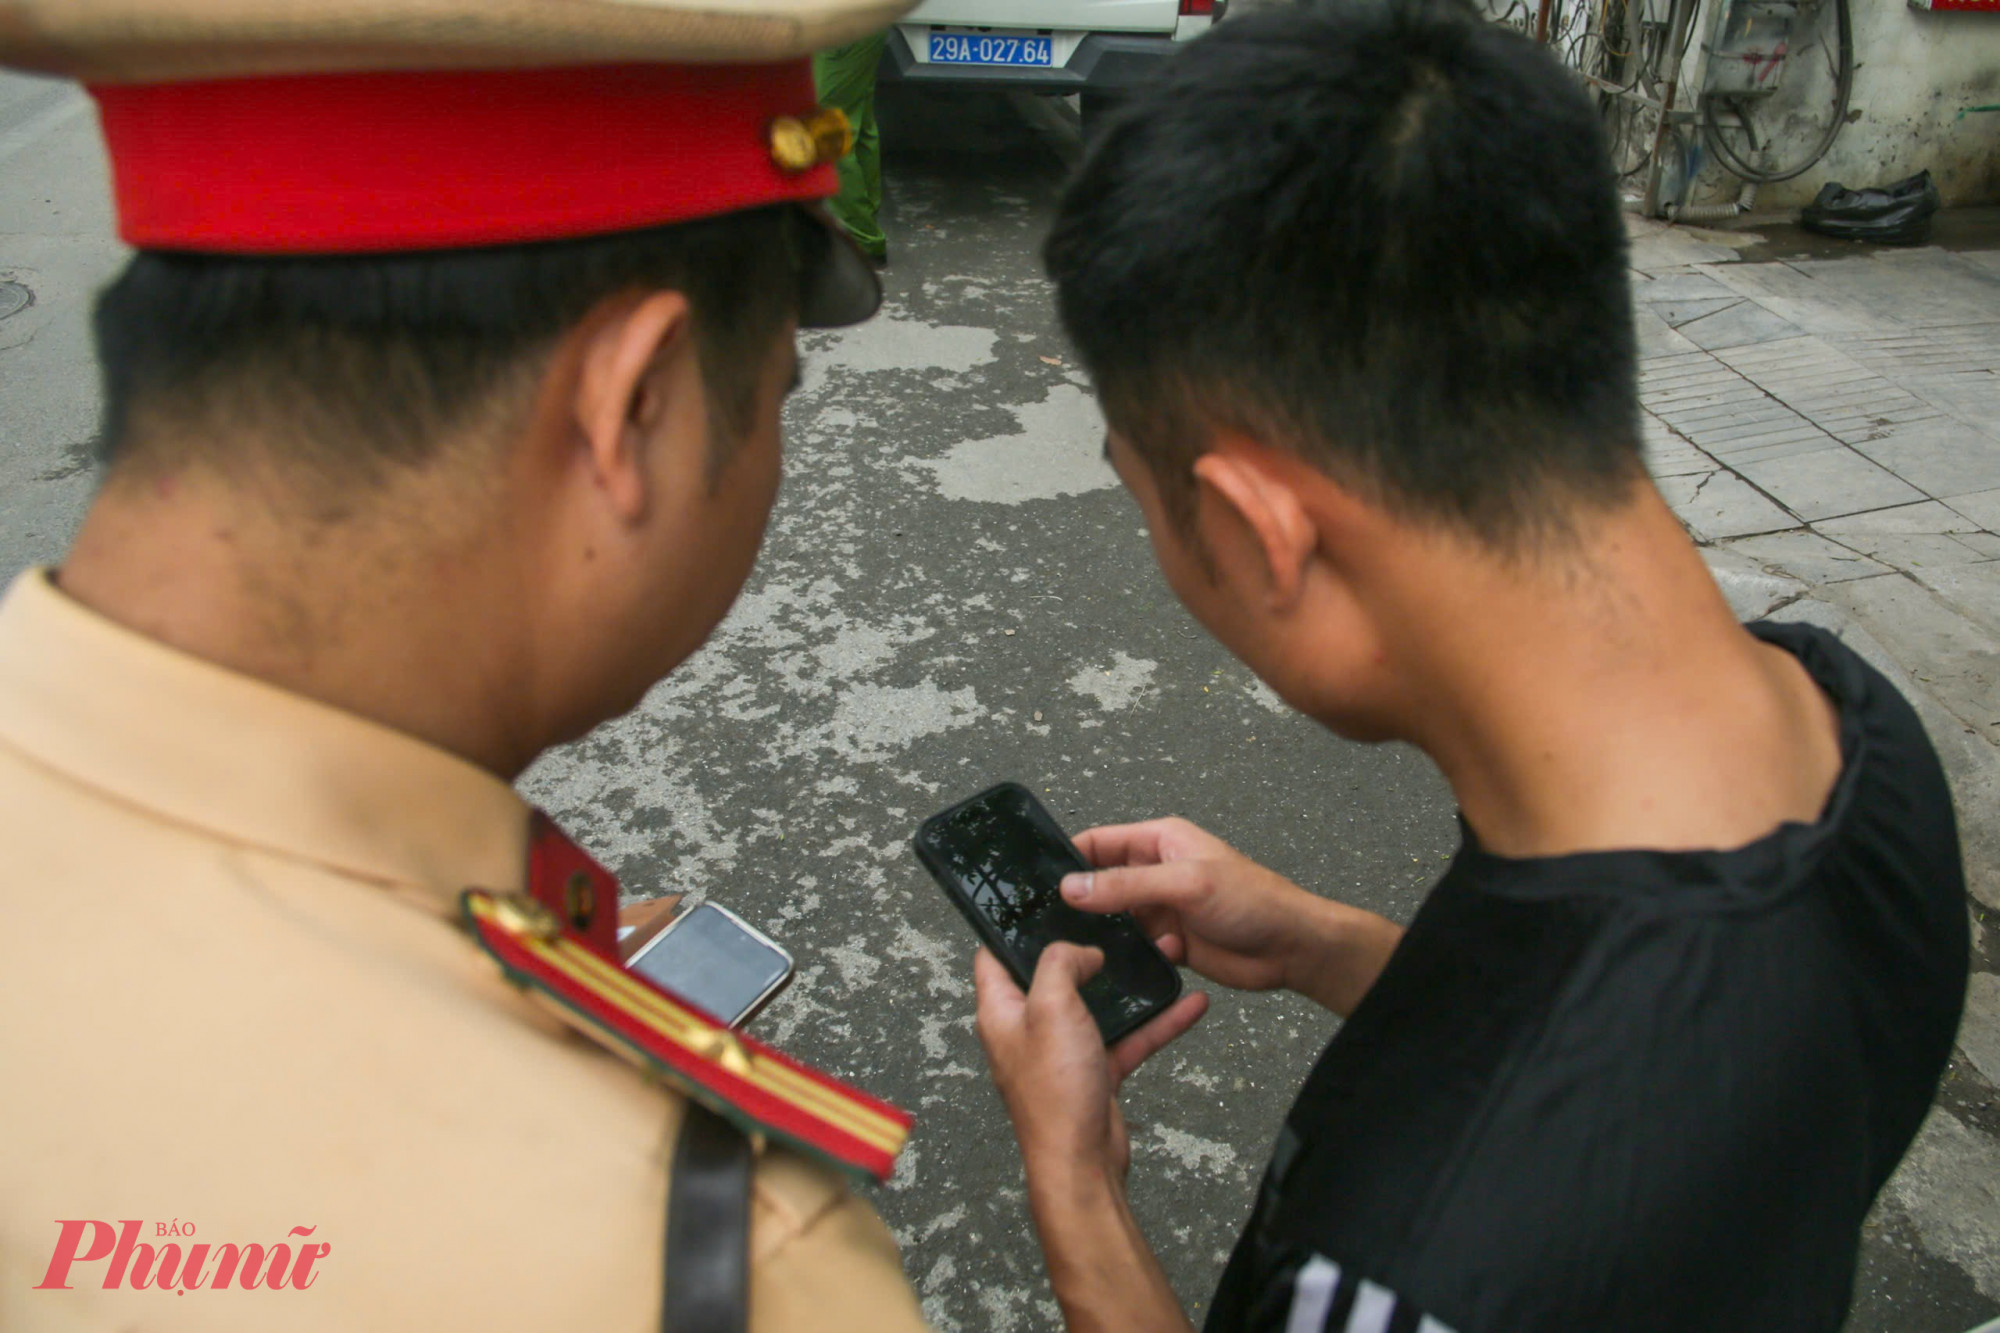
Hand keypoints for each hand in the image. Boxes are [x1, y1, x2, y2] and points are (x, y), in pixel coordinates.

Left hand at [974, 943, 1207, 1186]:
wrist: (1083, 1162)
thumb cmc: (1055, 1094)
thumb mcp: (1050, 1008)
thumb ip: (1059, 965)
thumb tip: (1077, 951)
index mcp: (1002, 1012)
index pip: (994, 957)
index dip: (1012, 928)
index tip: (1039, 905)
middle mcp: (1028, 1030)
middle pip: (1052, 978)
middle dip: (1082, 952)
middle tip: (1109, 926)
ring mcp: (1062, 1052)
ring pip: (1096, 1006)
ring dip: (1127, 986)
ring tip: (1158, 957)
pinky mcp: (1094, 1073)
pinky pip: (1127, 1038)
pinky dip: (1155, 1023)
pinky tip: (1187, 1006)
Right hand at [1064, 818, 1403, 1016]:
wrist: (1292, 947)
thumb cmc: (1253, 900)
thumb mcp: (1187, 883)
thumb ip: (1127, 885)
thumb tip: (1072, 887)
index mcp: (1160, 841)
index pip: (1099, 842)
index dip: (1068, 857)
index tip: (1035, 880)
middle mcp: (1155, 872)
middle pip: (1100, 882)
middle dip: (1078, 900)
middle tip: (1043, 921)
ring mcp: (1161, 909)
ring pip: (1114, 918)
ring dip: (1101, 932)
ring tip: (1071, 947)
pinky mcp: (1169, 942)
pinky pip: (1133, 947)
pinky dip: (1125, 955)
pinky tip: (1116, 966)